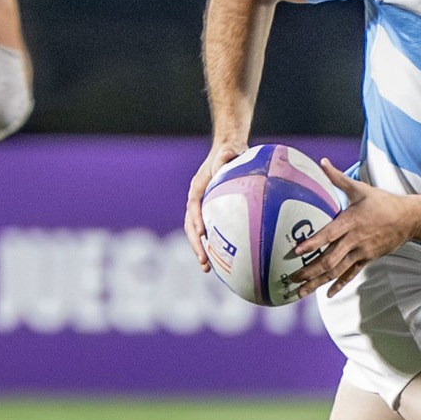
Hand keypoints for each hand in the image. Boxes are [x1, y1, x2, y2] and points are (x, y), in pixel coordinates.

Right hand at [183, 139, 244, 270]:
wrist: (227, 152)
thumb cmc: (230, 153)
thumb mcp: (230, 151)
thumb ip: (228, 153)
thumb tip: (229, 152)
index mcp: (198, 186)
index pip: (193, 205)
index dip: (195, 219)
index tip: (201, 233)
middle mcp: (196, 200)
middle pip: (190, 225)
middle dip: (196, 244)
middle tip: (204, 262)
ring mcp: (201, 208)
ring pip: (196, 233)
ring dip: (200, 250)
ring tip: (207, 268)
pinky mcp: (210, 214)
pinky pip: (208, 232)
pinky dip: (211, 246)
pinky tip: (222, 261)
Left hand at [286, 161, 413, 296]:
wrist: (409, 219)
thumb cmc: (382, 202)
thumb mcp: (360, 188)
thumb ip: (338, 178)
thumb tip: (322, 161)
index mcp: (350, 221)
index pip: (328, 234)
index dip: (312, 243)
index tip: (296, 252)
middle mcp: (354, 239)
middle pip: (330, 259)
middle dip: (309, 270)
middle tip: (291, 278)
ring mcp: (361, 252)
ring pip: (337, 270)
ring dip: (318, 282)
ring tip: (301, 290)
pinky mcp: (367, 259)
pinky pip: (351, 274)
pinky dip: (339, 285)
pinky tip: (328, 294)